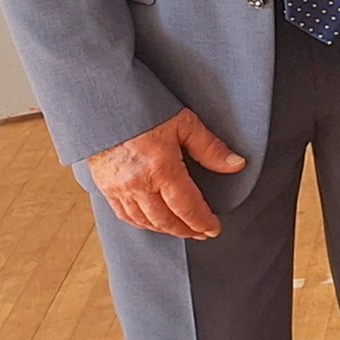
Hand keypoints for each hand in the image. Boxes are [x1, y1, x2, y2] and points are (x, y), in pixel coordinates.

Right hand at [86, 108, 246, 239]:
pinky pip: (124, 215)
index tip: (214, 229)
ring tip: (182, 230)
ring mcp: (119, 189)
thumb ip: (210, 148)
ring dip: (165, 230)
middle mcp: (138, 184)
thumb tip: (236, 164)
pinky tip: (151, 223)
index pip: (187, 207)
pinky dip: (141, 223)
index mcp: (161, 169)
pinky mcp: (105, 188)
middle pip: (166, 221)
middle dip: (187, 230)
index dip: (202, 222)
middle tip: (201, 233)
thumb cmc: (143, 109)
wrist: (103, 106)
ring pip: (144, 222)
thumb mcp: (184, 123)